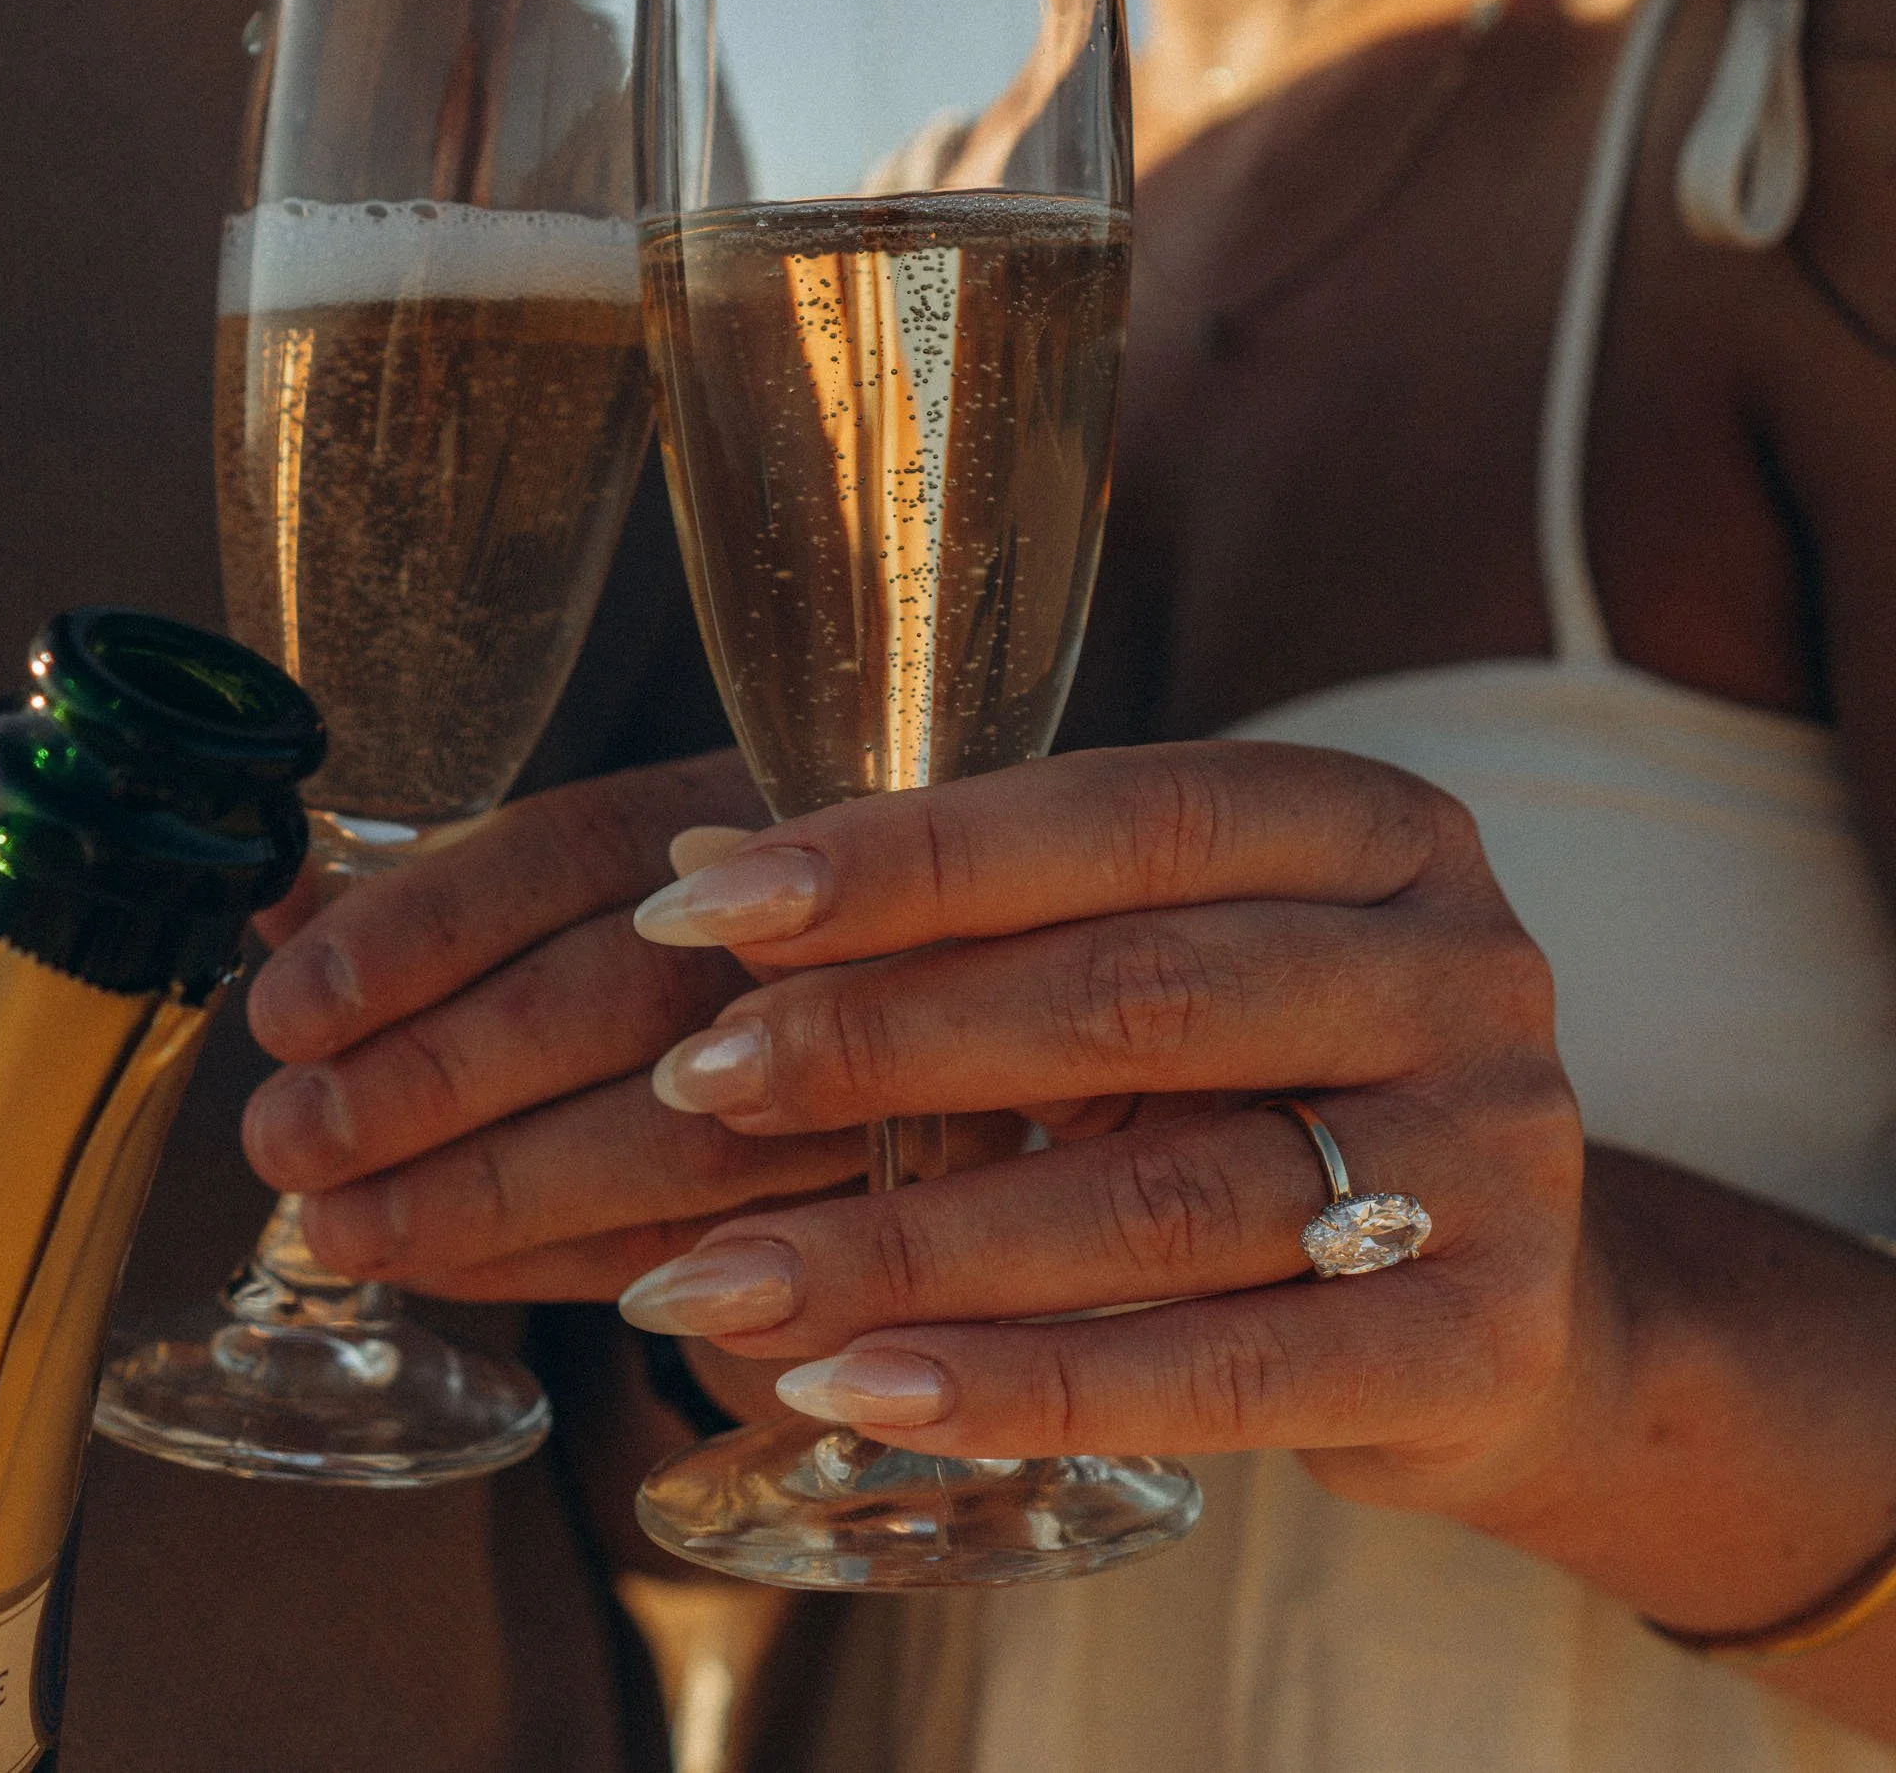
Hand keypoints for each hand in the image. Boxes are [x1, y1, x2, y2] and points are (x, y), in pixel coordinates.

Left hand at [238, 750, 869, 1299]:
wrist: (942, 999)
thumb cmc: (716, 926)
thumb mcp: (608, 871)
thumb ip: (448, 885)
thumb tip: (279, 905)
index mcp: (741, 801)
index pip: (566, 851)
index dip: (416, 930)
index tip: (286, 1007)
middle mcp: (824, 916)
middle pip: (612, 995)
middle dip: (430, 1078)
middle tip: (286, 1136)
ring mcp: (874, 1056)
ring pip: (671, 1141)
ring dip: (482, 1195)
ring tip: (338, 1223)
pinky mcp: (885, 1188)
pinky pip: (710, 1244)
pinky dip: (558, 1262)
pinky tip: (443, 1262)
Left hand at [616, 741, 1605, 1525]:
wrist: (1509, 1307)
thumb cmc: (1275, 1090)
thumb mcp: (1164, 969)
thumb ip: (979, 924)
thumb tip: (695, 875)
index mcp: (1377, 828)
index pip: (1119, 815)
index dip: (905, 859)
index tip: (704, 905)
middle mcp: (1462, 967)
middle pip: (1134, 995)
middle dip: (883, 1039)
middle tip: (698, 1082)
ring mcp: (1493, 1157)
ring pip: (1155, 1199)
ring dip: (906, 1241)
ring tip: (716, 1275)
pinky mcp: (1481, 1342)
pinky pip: (1215, 1373)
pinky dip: (1017, 1386)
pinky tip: (857, 1389)